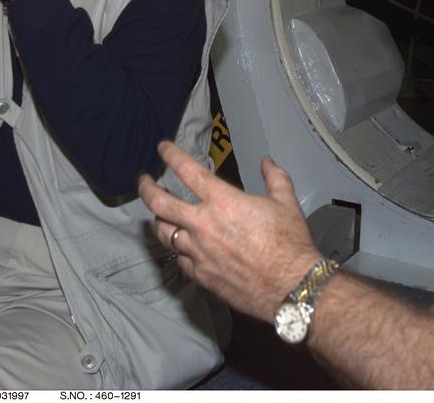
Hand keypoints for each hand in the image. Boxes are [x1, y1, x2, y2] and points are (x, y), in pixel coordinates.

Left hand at [137, 141, 323, 321]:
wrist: (290, 286)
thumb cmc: (289, 242)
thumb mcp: (285, 202)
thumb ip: (274, 177)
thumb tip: (267, 162)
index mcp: (221, 201)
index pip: (186, 170)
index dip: (170, 155)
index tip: (162, 148)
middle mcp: (202, 225)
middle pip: (159, 203)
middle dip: (146, 188)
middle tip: (143, 181)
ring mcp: (197, 253)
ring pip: (164, 234)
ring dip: (159, 221)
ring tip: (159, 216)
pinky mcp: (200, 276)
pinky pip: (180, 260)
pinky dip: (179, 250)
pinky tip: (183, 248)